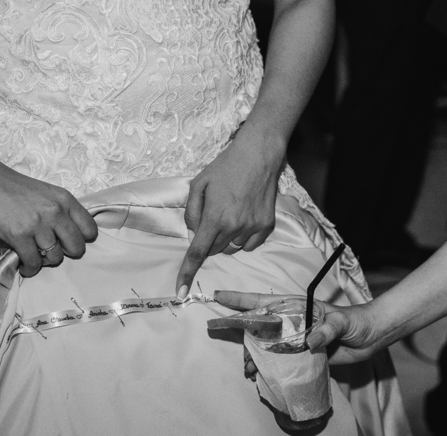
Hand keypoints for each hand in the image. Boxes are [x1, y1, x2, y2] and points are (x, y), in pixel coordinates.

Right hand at [0, 159, 97, 276]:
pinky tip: (25, 266)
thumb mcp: (46, 193)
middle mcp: (56, 212)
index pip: (89, 229)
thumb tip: (68, 236)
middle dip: (66, 254)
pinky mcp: (18, 236)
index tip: (69, 242)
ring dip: (45, 262)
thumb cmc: (12, 187)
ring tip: (36, 257)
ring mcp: (38, 224)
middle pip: (77, 247)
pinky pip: (33, 263)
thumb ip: (60, 211)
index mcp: (65, 199)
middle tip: (52, 252)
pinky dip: (30, 269)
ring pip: (55, 258)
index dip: (81, 239)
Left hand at [175, 128, 284, 295]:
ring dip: (226, 238)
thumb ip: (191, 212)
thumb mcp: (198, 185)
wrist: (258, 154)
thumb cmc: (225, 167)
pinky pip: (249, 244)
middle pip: (215, 250)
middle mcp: (234, 227)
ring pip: (232, 248)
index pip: (198, 253)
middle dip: (209, 240)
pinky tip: (244, 217)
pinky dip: (243, 238)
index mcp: (214, 217)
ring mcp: (253, 227)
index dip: (187, 273)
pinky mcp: (267, 225)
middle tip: (212, 217)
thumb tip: (194, 233)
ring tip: (231, 212)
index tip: (180, 292)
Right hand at [213, 290, 388, 365]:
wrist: (370, 338)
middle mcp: (290, 322)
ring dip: (253, 358)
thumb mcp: (342, 322)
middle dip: (241, 336)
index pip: (264, 302)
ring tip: (249, 371)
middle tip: (230, 346)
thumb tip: (310, 341)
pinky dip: (266, 370)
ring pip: (264, 347)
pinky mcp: (300, 356)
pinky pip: (278, 362)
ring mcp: (293, 340)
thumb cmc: (356, 322)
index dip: (241, 299)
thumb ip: (327, 330)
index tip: (218, 296)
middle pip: (258, 327)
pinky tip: (260, 378)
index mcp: (296, 307)